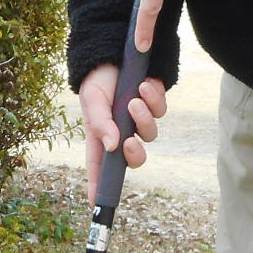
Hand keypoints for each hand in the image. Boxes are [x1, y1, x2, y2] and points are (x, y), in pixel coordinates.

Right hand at [80, 63, 169, 203]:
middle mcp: (122, 131)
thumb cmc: (98, 78)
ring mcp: (139, 119)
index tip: (99, 204)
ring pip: (150, 134)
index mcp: (101, 135)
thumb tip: (112, 148)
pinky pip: (160, 111)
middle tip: (130, 141)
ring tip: (134, 98)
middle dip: (135, 154)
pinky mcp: (154, 104)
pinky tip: (145, 85)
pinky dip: (154, 99)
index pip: (100, 167)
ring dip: (144, 118)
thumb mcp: (92, 99)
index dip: (99, 186)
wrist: (115, 48)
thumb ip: (100, 123)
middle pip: (134, 158)